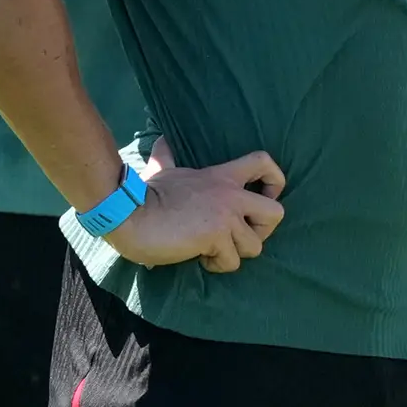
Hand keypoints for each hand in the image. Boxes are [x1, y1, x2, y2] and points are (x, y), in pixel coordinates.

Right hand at [105, 152, 285, 273]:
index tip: (262, 195)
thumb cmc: (145, 194)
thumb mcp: (163, 170)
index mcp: (221, 176)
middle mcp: (230, 195)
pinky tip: (198, 256)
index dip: (274, 181)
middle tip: (239, 236)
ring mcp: (225, 217)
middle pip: (276, 213)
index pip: (263, 162)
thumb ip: (167, 157)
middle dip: (263, 231)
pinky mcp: (216, 238)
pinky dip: (216, 265)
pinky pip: (231, 261)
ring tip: (212, 250)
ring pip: (255, 246)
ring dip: (234, 254)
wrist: (130, 214)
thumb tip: (161, 141)